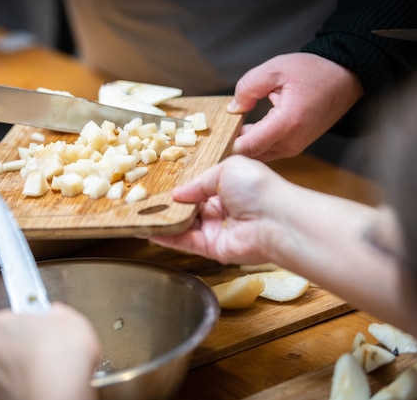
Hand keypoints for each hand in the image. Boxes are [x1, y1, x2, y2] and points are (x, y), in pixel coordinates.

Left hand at [0, 303, 99, 399]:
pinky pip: (18, 386)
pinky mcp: (4, 398)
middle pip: (8, 341)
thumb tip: (58, 314)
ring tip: (54, 365)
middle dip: (28, 342)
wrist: (60, 393)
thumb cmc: (59, 356)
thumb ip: (56, 312)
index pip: (9, 316)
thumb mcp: (69, 318)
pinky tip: (50, 380)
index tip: (45, 321)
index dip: (29, 318)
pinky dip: (30, 383)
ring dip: (28, 365)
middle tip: (52, 343)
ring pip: (12, 366)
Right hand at [148, 155, 292, 264]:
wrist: (276, 219)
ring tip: (141, 216)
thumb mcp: (227, 168)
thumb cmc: (258, 188)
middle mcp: (221, 210)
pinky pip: (185, 242)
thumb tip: (178, 194)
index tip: (159, 187)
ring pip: (184, 226)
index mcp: (227, 188)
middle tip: (144, 202)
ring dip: (164, 221)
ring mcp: (216, 230)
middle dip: (168, 206)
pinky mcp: (212, 248)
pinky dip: (167, 237)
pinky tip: (150, 230)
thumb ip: (199, 181)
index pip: (198, 189)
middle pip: (188, 209)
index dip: (180, 189)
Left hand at [227, 53, 362, 161]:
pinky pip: (268, 151)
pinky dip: (256, 144)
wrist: (346, 77)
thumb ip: (248, 87)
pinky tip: (248, 129)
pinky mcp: (296, 146)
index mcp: (286, 123)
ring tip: (232, 127)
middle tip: (217, 131)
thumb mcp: (275, 69)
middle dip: (232, 145)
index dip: (227, 145)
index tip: (213, 136)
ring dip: (244, 145)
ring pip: (259, 155)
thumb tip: (232, 108)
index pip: (247, 147)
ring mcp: (295, 147)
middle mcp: (291, 142)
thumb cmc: (314, 71)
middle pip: (251, 155)